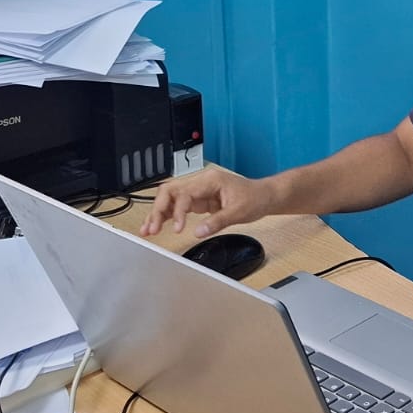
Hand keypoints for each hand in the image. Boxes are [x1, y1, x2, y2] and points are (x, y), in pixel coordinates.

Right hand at [140, 166, 275, 237]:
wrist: (264, 196)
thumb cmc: (255, 198)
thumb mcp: (239, 212)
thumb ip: (217, 222)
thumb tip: (198, 232)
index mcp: (210, 180)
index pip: (185, 194)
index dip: (178, 212)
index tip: (177, 228)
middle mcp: (201, 183)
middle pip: (170, 191)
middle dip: (158, 209)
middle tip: (151, 228)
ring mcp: (198, 191)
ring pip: (170, 198)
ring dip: (158, 213)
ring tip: (148, 229)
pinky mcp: (198, 200)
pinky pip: (178, 206)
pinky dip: (167, 216)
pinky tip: (157, 225)